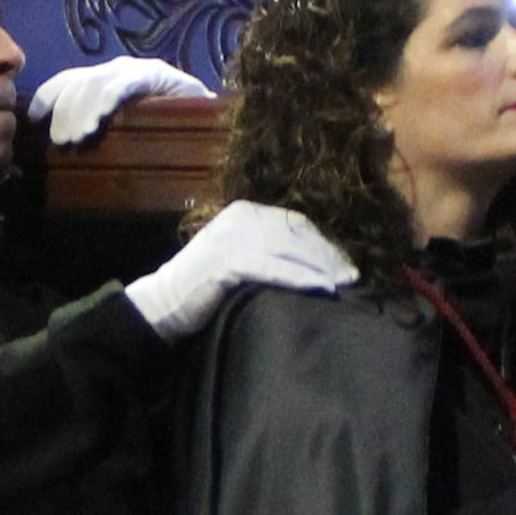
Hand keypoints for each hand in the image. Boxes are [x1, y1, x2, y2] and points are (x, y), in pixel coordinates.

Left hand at [27, 56, 207, 149]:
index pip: (67, 80)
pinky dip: (109, 99)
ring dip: (82, 110)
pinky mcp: (158, 75)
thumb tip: (59, 144)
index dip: (48, 96)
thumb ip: (96, 129)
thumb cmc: (163, 133)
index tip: (32, 118)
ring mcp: (138, 70)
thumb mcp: (122, 131)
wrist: (213, 122)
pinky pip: (127, 83)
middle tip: (62, 142)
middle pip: (79, 82)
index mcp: (105, 80)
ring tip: (76, 138)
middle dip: (64, 110)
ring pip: (97, 82)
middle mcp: (118, 69)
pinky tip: (100, 118)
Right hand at [123, 200, 352, 338]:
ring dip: (322, 267)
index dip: (323, 243)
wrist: (162, 303)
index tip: (344, 263)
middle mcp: (240, 217)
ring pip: (290, 249)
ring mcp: (233, 237)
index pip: (295, 222)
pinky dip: (301, 278)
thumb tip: (313, 261)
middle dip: (328, 255)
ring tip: (344, 284)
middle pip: (297, 233)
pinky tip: (321, 288)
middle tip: (353, 276)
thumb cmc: (202, 286)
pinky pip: (274, 268)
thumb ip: (267, 249)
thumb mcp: (237, 255)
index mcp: (244, 211)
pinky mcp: (228, 260)